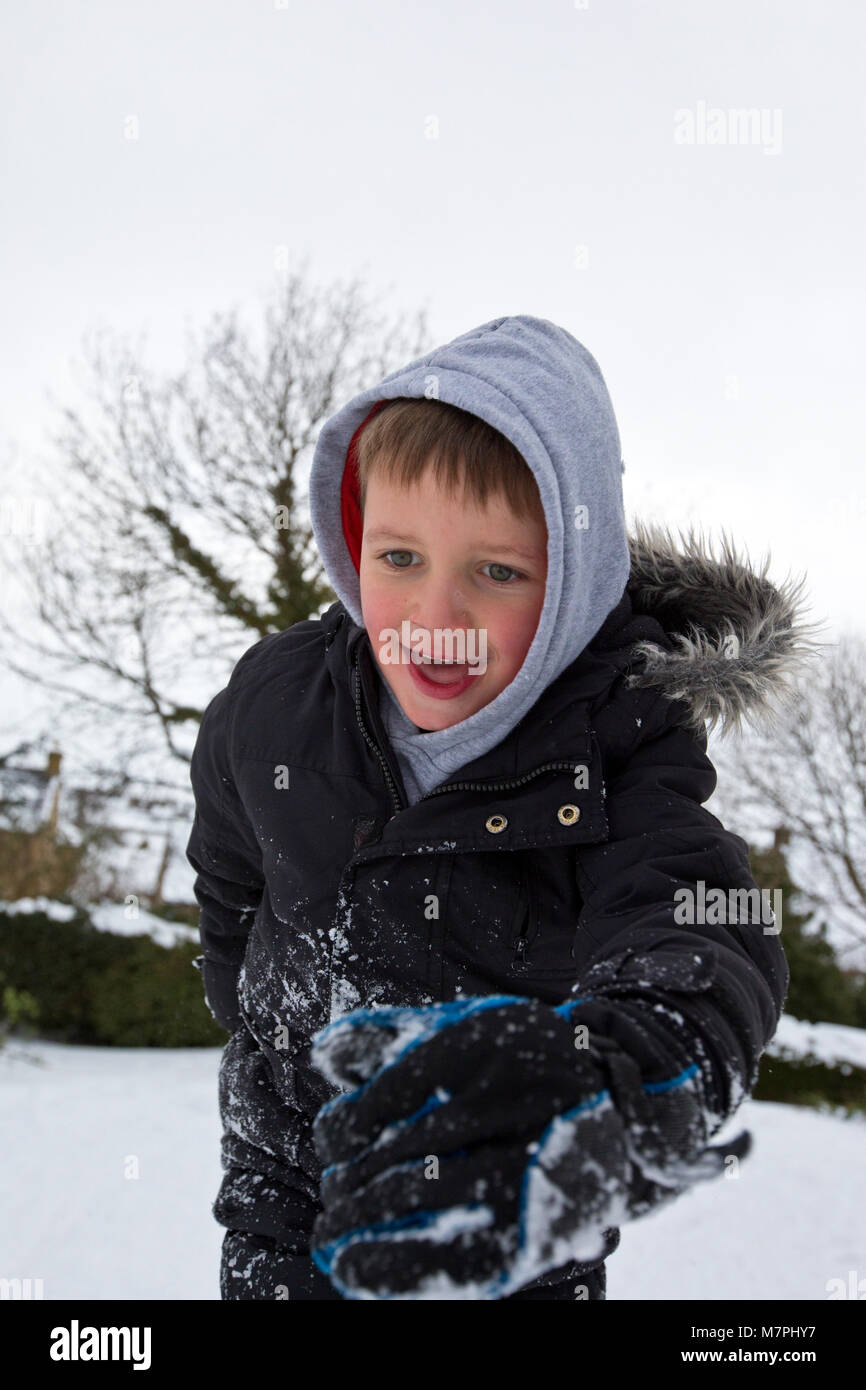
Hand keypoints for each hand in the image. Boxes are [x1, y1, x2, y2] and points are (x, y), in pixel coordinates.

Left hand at [308, 995, 749, 1299]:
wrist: (613, 1093)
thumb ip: (388, 1037)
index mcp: (488, 1044)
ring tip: (333, 1235)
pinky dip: (396, 1268)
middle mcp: (517, 1097)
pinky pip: (458, 1258)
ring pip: (428, 1201)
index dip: (344, 1128)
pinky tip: (355, 1270)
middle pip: (405, 1153)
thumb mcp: (457, 1032)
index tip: (334, 1142)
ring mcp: (537, 1162)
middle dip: (352, 1183)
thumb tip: (323, 1053)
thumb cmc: (509, 1064)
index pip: (389, 1098)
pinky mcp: (546, 1224)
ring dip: (364, 1224)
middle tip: (331, 1200)